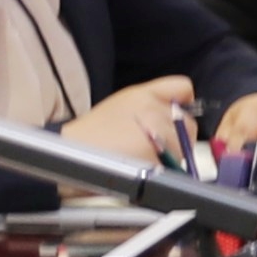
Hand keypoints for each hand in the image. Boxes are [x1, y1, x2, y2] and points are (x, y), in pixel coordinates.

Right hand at [76, 75, 197, 167]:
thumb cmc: (91, 137)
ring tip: (140, 157)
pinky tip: (140, 167)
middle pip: (188, 124)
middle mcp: (151, 108)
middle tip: (153, 146)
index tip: (175, 116)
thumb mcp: (120, 108)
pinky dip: (162, 170)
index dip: (183, 102)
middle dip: (177, 138)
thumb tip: (179, 114)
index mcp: (142, 94)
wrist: (67, 156)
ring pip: (183, 147)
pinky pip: (173, 165)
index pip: (182, 86)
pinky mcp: (155, 154)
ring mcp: (155, 131)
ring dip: (170, 156)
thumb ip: (150, 105)